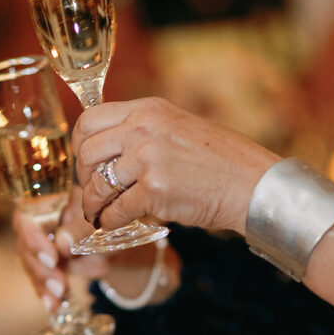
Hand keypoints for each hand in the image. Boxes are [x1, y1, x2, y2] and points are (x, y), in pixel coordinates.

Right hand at [15, 185, 179, 308]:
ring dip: (43, 283)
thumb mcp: (100, 227)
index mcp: (51, 204)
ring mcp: (39, 245)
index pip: (27, 217)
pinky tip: (54, 305)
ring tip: (59, 295)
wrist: (118, 243)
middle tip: (58, 282)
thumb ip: (81, 231)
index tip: (52, 257)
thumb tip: (61, 242)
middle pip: (25, 244)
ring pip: (30, 264)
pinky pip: (39, 279)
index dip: (33, 238)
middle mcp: (40, 223)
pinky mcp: (44, 265)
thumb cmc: (108, 224)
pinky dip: (46, 294)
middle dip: (40, 267)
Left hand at [72, 97, 278, 235]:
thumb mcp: (176, 127)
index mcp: (148, 109)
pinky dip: (110, 222)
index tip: (86, 163)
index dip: (80, 145)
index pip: (90, 120)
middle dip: (83, 177)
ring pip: (96, 184)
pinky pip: (116, 210)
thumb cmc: (219, 160)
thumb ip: (142, 130)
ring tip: (97, 214)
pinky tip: (113, 224)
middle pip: (87, 152)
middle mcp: (144, 129)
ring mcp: (148, 159)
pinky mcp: (155, 190)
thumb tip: (105, 147)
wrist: (252, 183)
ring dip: (91, 205)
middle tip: (91, 192)